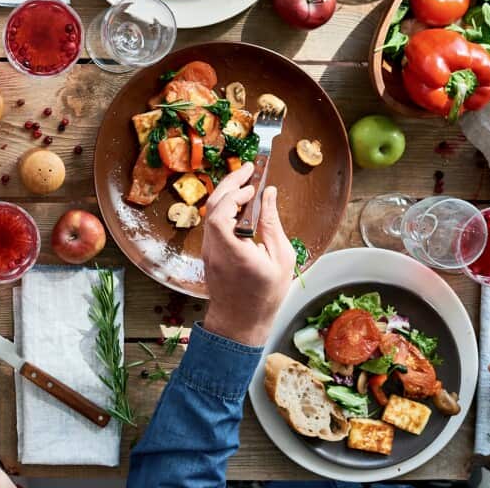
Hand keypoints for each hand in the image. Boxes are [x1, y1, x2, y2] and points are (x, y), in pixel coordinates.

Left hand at [199, 163, 295, 346]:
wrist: (240, 321)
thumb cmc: (265, 295)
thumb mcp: (281, 259)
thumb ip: (272, 224)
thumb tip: (269, 195)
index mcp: (234, 253)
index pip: (220, 216)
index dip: (233, 195)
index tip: (252, 186)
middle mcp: (215, 249)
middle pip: (212, 207)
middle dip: (230, 183)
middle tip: (249, 169)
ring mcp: (208, 250)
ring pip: (210, 213)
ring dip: (227, 193)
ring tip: (247, 181)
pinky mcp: (208, 251)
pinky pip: (213, 222)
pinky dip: (225, 207)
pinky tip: (240, 202)